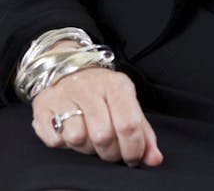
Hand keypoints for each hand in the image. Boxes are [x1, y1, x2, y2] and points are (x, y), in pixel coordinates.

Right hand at [31, 65, 162, 167]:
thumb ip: (142, 131)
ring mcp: (65, 96)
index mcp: (116, 85)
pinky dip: (63, 143)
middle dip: (110, 152)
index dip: (133, 149)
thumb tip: (154, 159)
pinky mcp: (44, 107)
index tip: (132, 158)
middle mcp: (90, 88)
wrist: (69, 69)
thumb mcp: (127, 102)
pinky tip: (69, 132)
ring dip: (86, 148)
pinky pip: (55, 140)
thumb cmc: (102, 92)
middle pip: (103, 136)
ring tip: (89, 137)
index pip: (129, 123)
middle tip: (110, 150)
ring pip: (78, 139)